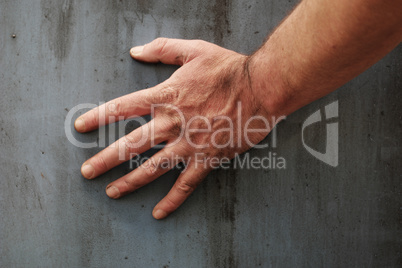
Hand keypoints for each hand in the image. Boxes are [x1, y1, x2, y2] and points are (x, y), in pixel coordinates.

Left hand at [75, 38, 274, 218]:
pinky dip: (171, 201)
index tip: (80, 126)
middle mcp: (172, 124)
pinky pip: (185, 185)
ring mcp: (188, 145)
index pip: (123, 108)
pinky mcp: (207, 159)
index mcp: (166, 96)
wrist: (262, 88)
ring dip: (129, 182)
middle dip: (105, 160)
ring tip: (111, 192)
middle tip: (87, 173)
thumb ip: (163, 48)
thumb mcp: (194, 49)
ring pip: (152, 169)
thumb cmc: (229, 69)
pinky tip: (158, 213)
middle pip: (130, 145)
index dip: (98, 117)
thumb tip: (136, 50)